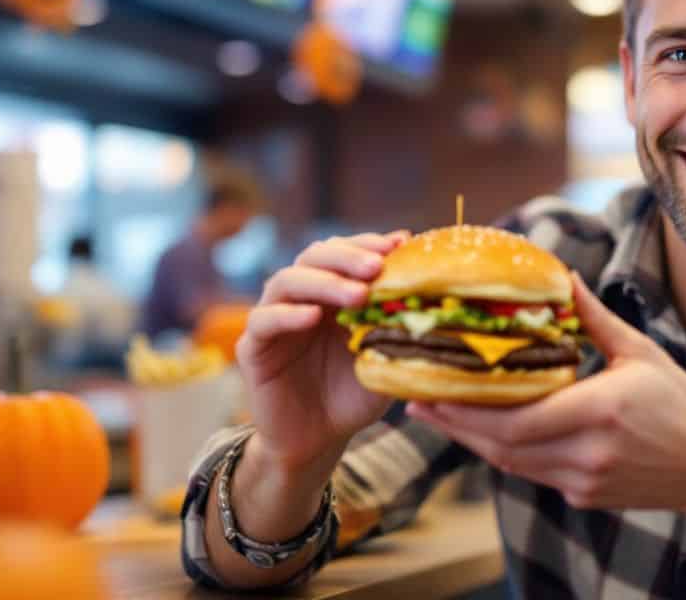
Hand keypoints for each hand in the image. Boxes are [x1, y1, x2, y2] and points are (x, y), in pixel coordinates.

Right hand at [238, 231, 407, 470]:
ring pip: (287, 281)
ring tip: (357, 294)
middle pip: (314, 256)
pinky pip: (264, 320)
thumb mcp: (384, 359)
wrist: (318, 441)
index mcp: (331, 292)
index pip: (344, 252)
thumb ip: (397, 326)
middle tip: (377, 266)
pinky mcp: (253, 348)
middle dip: (348, 256)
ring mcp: (274, 319)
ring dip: (323, 282)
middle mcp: (300, 297)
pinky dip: (287, 314)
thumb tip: (432, 293)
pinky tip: (313, 317)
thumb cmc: (354, 395)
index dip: (368, 243)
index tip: (399, 244)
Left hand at [408, 273, 685, 511]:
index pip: (518, 418)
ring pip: (511, 464)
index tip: (432, 389)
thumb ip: (595, 318)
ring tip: (436, 415)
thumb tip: (563, 275)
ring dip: (470, 441)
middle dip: (454, 426)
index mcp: (601, 410)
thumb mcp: (638, 352)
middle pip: (503, 445)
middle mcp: (588, 451)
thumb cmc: (678, 403)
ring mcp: (584, 480)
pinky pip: (531, 473)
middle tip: (414, 403)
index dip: (468, 410)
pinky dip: (503, 452)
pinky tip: (482, 431)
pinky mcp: (583, 496)